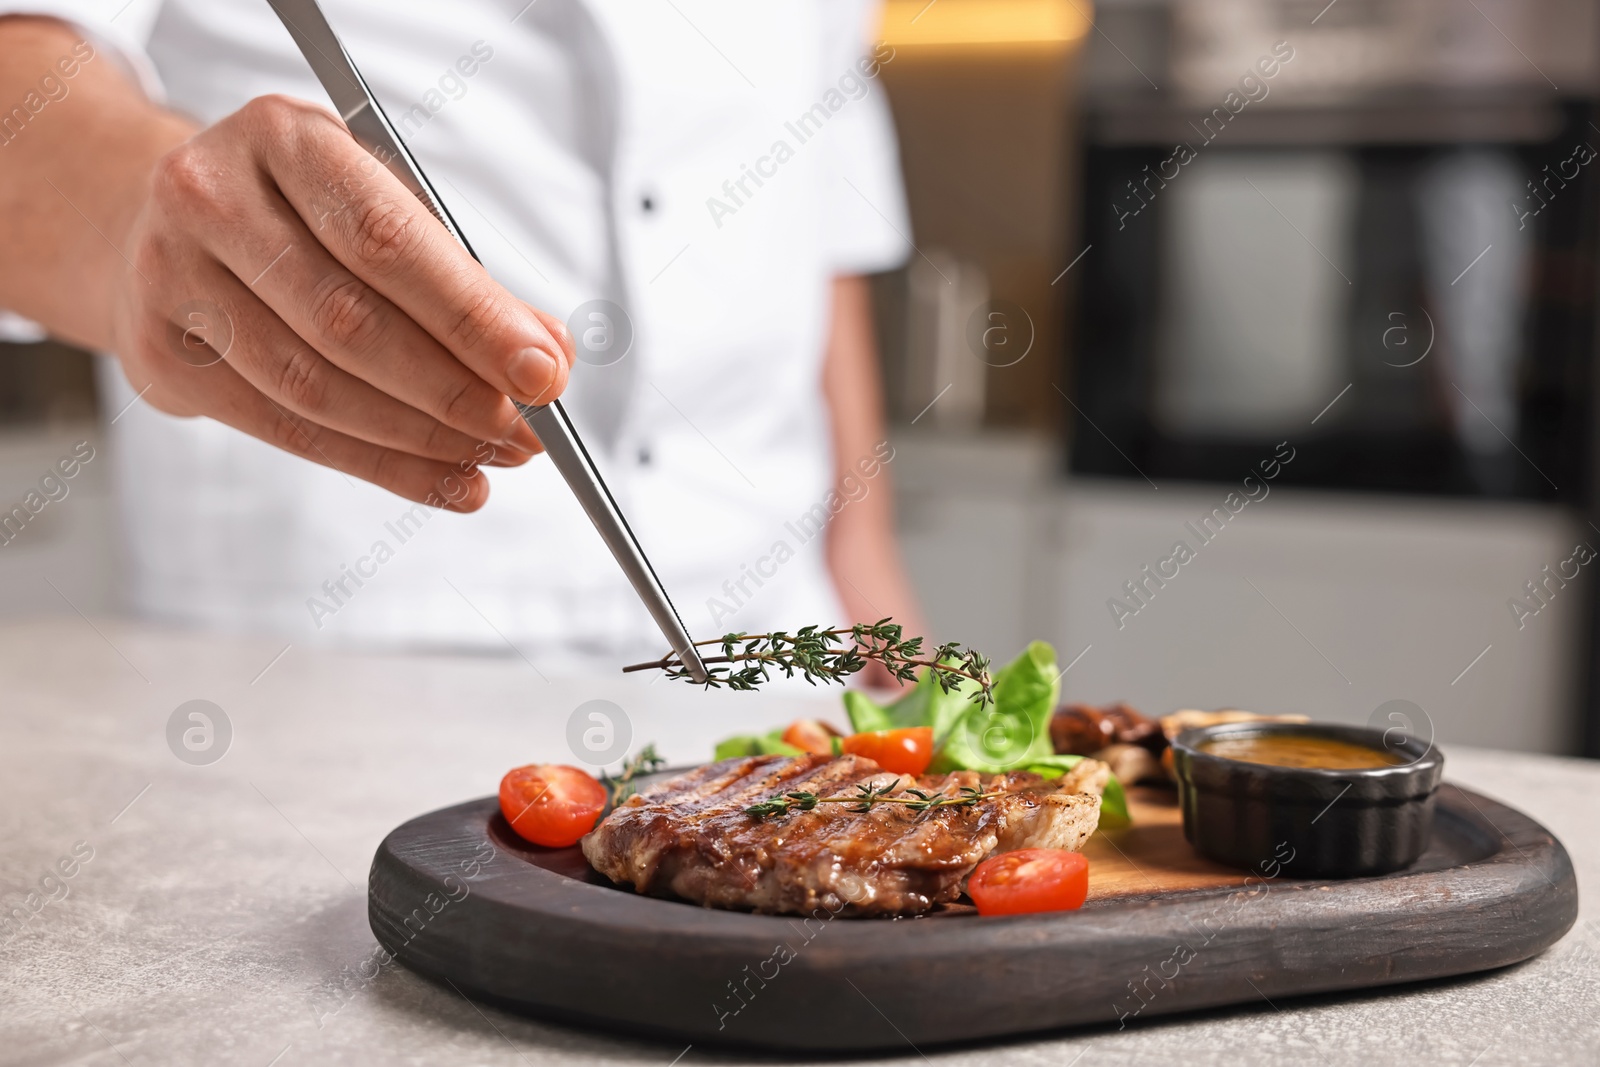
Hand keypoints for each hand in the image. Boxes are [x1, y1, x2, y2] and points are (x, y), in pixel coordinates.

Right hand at [108, 94, 574, 509]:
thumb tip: (549, 353)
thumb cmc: (303, 216)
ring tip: (494, 459)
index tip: (543, 374)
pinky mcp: (161, 354)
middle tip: (528, 434)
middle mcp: (211, 198)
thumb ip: (465, 277)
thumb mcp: (383, 206)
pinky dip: (380, 464)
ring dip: (422, 438)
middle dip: (455, 391)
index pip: (388, 241)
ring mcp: (171, 277)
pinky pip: (286, 429)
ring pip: (314, 387)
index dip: (472, 317)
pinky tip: (444, 479)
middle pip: (349, 321)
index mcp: (283, 138)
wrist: (162, 224)